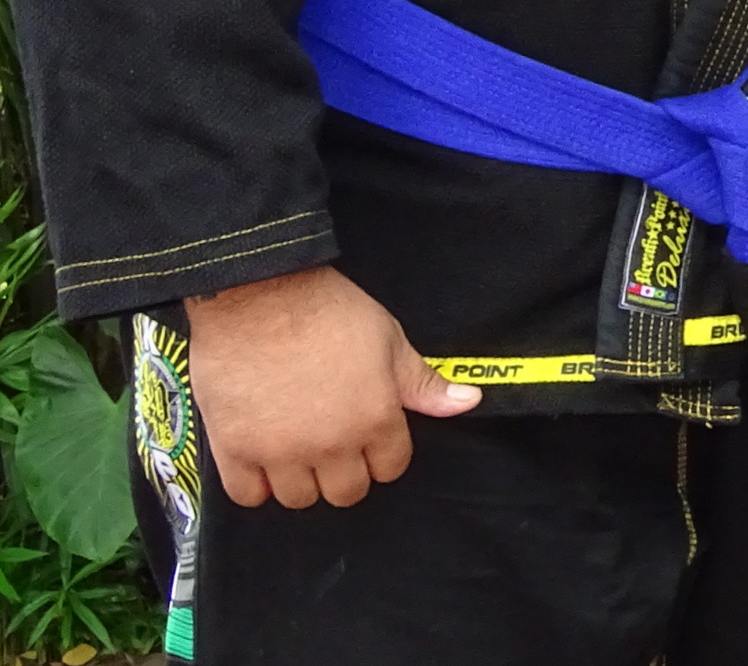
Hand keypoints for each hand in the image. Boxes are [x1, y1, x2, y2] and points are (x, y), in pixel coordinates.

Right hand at [185, 266, 477, 509]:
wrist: (261, 294)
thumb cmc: (330, 311)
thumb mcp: (390, 340)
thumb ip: (424, 383)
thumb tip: (468, 402)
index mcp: (375, 419)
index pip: (391, 468)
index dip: (384, 452)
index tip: (371, 435)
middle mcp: (331, 445)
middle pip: (346, 493)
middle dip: (347, 473)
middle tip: (335, 444)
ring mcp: (280, 452)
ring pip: (298, 499)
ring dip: (302, 480)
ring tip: (298, 449)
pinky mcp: (233, 450)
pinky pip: (248, 497)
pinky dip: (256, 485)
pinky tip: (262, 457)